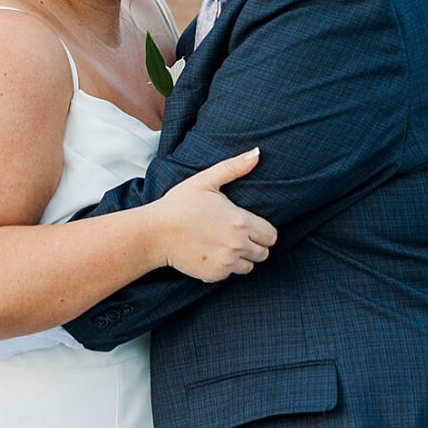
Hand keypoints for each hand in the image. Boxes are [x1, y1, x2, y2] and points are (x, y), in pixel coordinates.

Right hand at [151, 147, 276, 281]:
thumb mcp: (206, 180)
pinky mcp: (213, 275)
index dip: (264, 230)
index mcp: (240, 222)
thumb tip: (257, 153)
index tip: (251, 225)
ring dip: (242, 257)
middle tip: (239, 234)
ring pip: (249, 266)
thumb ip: (234, 167)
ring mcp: (225, 262)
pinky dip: (225, 266)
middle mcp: (236, 245)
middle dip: (256, 245)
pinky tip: (213, 253)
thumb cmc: (180, 203)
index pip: (271, 235)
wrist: (156, 233)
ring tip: (226, 244)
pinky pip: (230, 274)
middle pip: (264, 253)